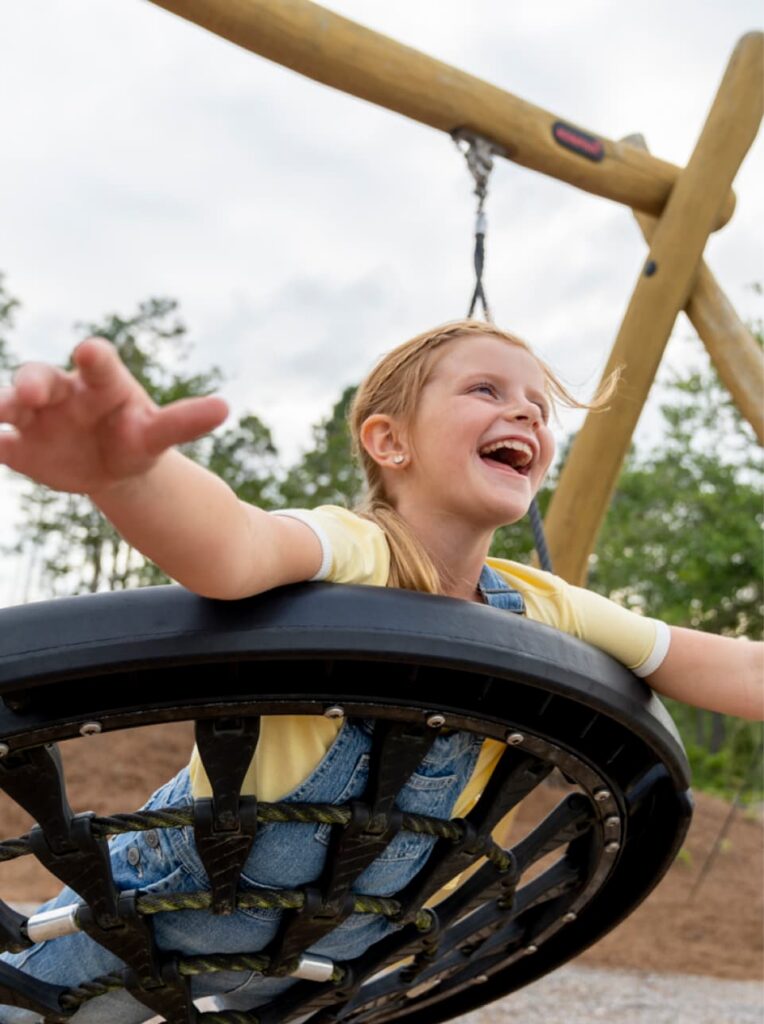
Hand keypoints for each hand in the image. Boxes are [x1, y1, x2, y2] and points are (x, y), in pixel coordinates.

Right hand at [0, 337, 227, 494]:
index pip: (98, 364)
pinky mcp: (19, 446)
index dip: (94, 357)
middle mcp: (62, 392)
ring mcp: (36, 417)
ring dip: (3, 405)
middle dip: (33, 382)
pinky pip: (1, 441)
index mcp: (101, 384)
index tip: (90, 352)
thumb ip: (185, 421)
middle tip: (32, 391)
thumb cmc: (136, 438)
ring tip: (1, 412)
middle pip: (41, 377)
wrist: (110, 466)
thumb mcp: (158, 434)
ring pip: (11, 404)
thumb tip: (225, 407)